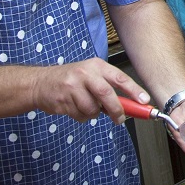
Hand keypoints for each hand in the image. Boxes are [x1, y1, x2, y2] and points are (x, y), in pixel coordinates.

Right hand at [29, 57, 149, 123]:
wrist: (40, 83)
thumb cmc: (71, 80)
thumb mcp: (91, 75)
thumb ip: (109, 87)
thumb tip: (131, 104)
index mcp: (96, 66)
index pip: (119, 78)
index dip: (134, 90)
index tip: (144, 100)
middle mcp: (85, 73)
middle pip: (106, 94)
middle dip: (116, 109)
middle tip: (120, 119)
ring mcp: (72, 86)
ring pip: (92, 109)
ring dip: (93, 114)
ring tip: (86, 106)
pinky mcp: (63, 100)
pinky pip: (80, 115)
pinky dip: (81, 116)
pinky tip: (74, 107)